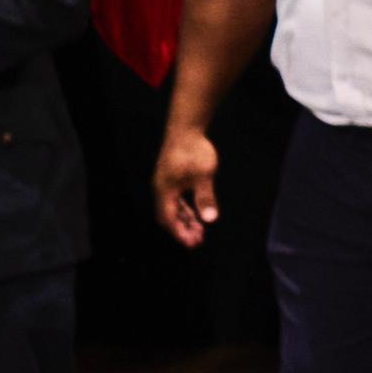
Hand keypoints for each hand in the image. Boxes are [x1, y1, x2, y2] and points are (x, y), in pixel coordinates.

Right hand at [154, 125, 220, 247]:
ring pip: (172, 209)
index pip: (169, 219)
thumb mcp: (204, 175)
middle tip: (198, 242)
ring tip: (199, 232)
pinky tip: (196, 216)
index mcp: (165, 190)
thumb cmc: (195, 150)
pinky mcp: (172, 179)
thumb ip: (205, 198)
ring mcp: (166, 184)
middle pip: (168, 216)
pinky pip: (176, 200)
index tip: (192, 244)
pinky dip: (185, 210)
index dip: (179, 233)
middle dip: (181, 230)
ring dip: (184, 221)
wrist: (187, 128)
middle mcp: (162, 189)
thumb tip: (210, 219)